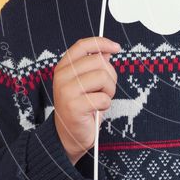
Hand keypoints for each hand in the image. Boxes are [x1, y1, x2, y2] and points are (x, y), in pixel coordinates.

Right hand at [53, 37, 119, 165]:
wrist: (68, 136)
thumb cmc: (81, 107)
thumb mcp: (87, 82)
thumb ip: (95, 65)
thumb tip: (108, 50)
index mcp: (64, 67)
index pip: (83, 45)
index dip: (102, 43)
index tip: (116, 48)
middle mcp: (62, 76)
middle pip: (99, 61)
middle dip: (110, 75)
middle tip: (105, 89)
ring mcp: (66, 91)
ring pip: (103, 77)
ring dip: (109, 91)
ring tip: (100, 99)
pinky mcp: (74, 106)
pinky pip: (103, 98)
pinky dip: (105, 105)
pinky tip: (96, 110)